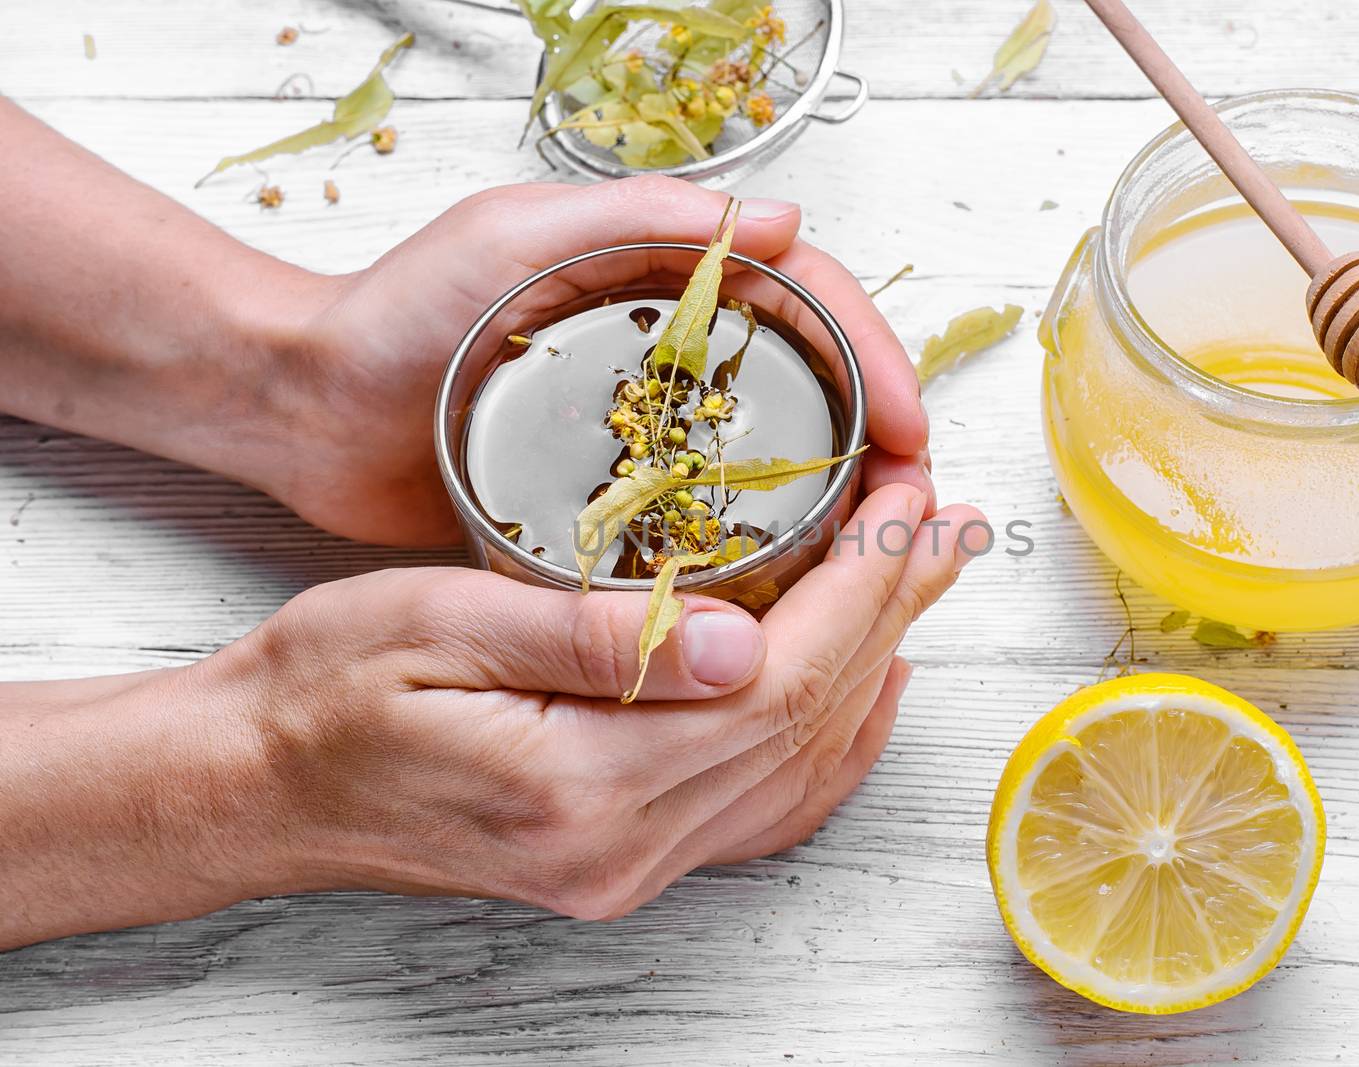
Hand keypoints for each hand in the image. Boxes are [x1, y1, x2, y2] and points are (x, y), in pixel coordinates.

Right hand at [0, 486, 981, 946]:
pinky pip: (767, 806)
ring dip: (876, 658)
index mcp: (579, 784)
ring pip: (804, 764)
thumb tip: (738, 634)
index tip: (902, 495)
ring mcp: (631, 864)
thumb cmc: (323, 690)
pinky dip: (832, 735)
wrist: (260, 787)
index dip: (860, 585)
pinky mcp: (626, 855)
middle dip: (891, 606)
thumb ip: (584, 634)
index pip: (776, 682)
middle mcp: (624, 846)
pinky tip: (860, 680)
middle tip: (939, 514)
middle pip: (810, 721)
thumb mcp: (429, 625)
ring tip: (919, 571)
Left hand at [281, 176, 934, 545]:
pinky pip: (708, 520)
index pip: (804, 304)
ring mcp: (647, 429)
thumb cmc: (394, 312)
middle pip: (811, 384)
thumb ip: (636, 218)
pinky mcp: (613, 499)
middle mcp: (671, 354)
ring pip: (771, 458)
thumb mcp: (515, 239)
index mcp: (667, 280)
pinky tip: (792, 590)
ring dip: (836, 500)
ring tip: (877, 555)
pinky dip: (762, 548)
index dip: (869, 358)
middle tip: (914, 507)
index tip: (907, 430)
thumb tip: (783, 218)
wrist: (306, 409)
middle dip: (876, 438)